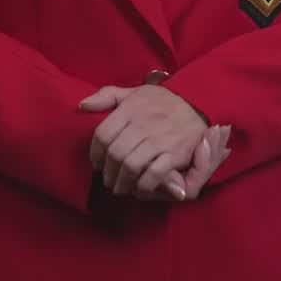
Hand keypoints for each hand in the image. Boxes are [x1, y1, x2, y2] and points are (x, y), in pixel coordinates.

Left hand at [78, 83, 231, 201]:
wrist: (198, 102)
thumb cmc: (162, 100)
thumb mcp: (134, 92)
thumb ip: (107, 96)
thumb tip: (82, 105)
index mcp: (130, 108)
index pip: (102, 135)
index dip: (95, 154)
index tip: (96, 163)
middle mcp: (142, 124)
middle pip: (115, 154)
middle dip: (107, 173)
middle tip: (108, 180)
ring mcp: (159, 139)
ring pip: (131, 166)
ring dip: (122, 183)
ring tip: (120, 187)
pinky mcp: (175, 153)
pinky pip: (154, 175)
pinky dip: (143, 185)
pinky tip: (139, 188)